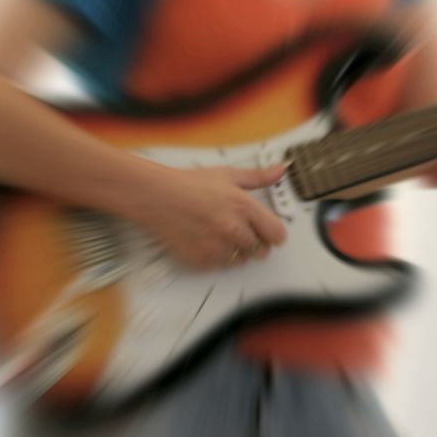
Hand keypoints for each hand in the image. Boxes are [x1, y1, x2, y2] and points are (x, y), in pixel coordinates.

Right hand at [130, 164, 286, 269]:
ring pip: (242, 261)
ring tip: (218, 233)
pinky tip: (205, 240)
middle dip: (254, 242)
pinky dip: (215, 257)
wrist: (156, 197)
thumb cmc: (188, 185)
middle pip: (262, 251)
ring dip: (235, 251)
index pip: (277, 235)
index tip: (268, 232)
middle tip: (239, 230)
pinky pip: (220, 266)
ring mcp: (218, 248)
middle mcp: (233, 229)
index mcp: (244, 206)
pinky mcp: (202, 260)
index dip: (274, 234)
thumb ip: (258, 176)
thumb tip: (279, 170)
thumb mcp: (227, 174)